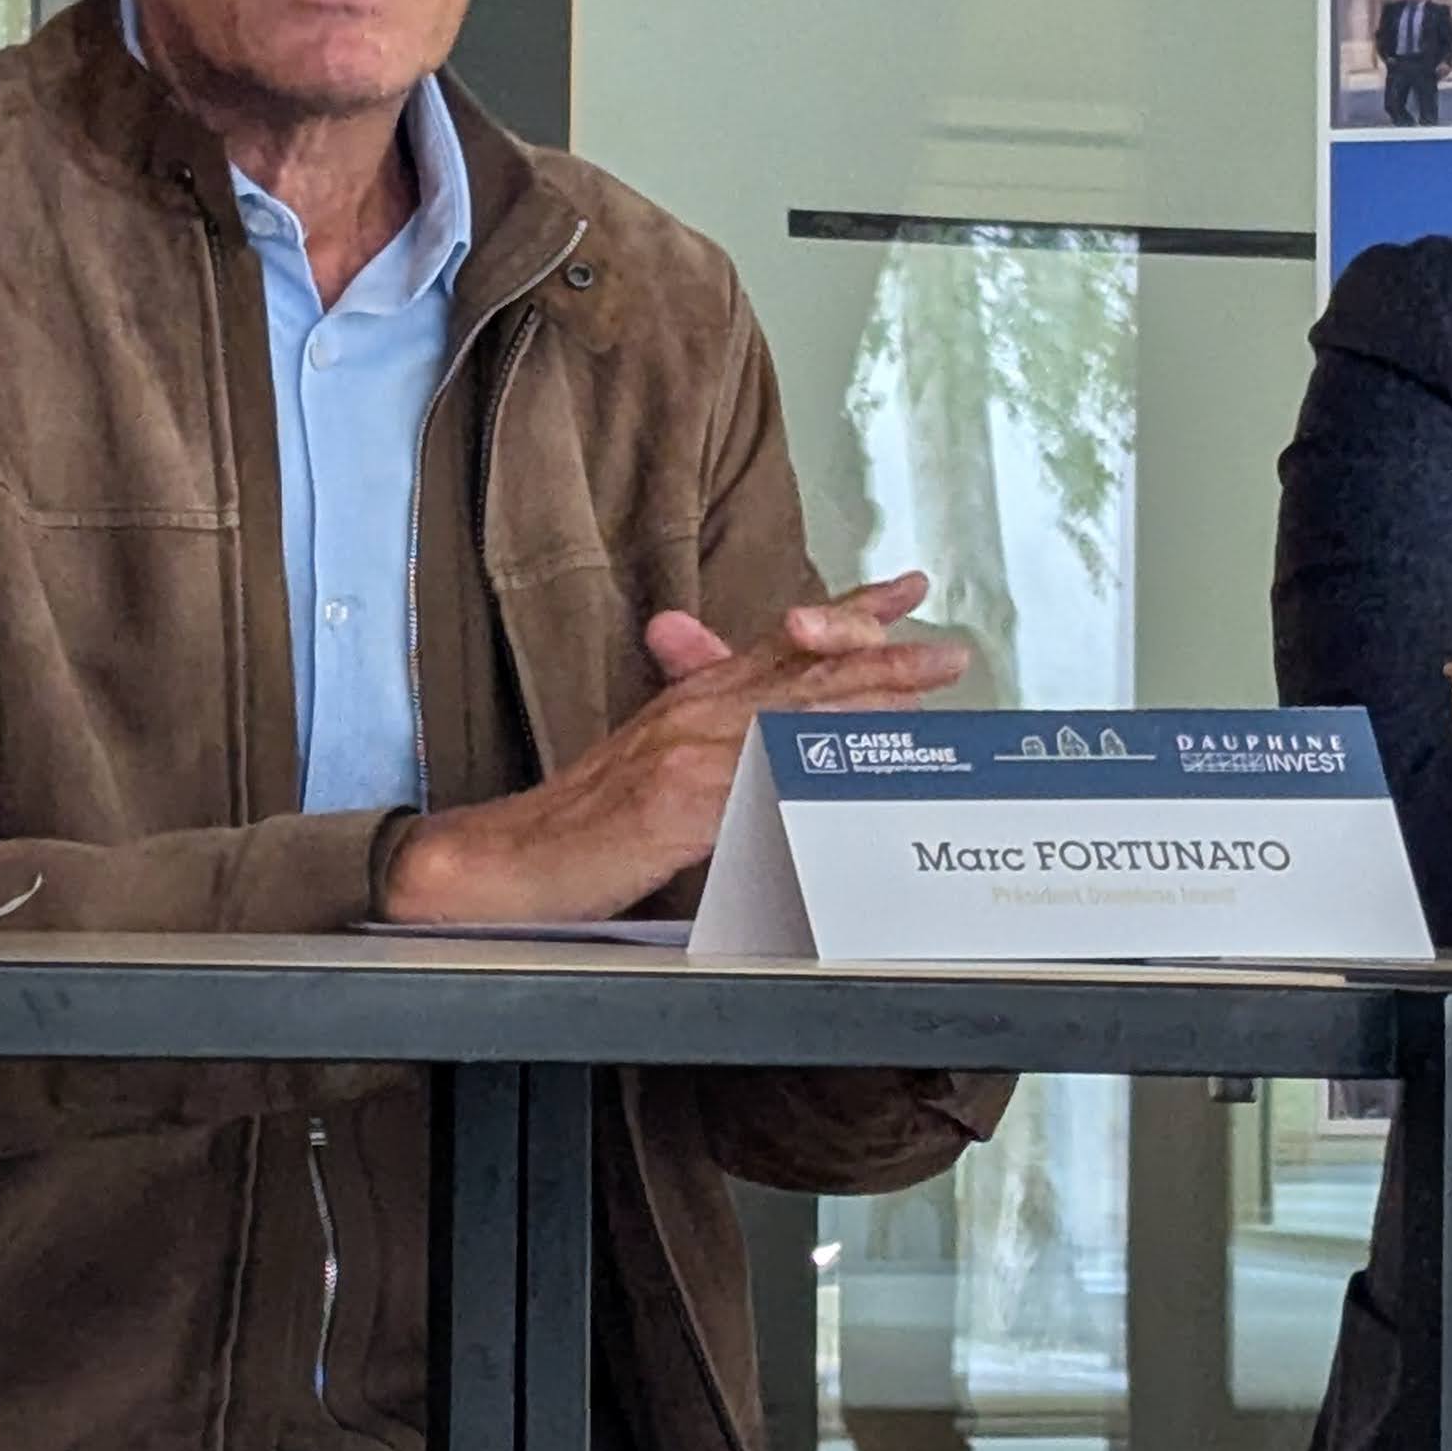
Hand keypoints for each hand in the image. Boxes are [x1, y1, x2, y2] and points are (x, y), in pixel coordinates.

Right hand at [381, 573, 970, 925]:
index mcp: (692, 703)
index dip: (848, 614)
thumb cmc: (582, 825)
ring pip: (790, 713)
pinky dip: (803, 766)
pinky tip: (849, 762)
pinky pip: (751, 780)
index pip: (782, 646)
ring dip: (864, 697)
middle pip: (801, 671)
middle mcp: (693, 714)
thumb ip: (715, 746)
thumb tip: (777, 747)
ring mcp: (683, 753)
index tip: (905, 591)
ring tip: (925, 688)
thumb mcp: (654, 767)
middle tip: (946, 648)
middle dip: (882, 653)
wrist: (505, 859)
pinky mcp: (673, 802)